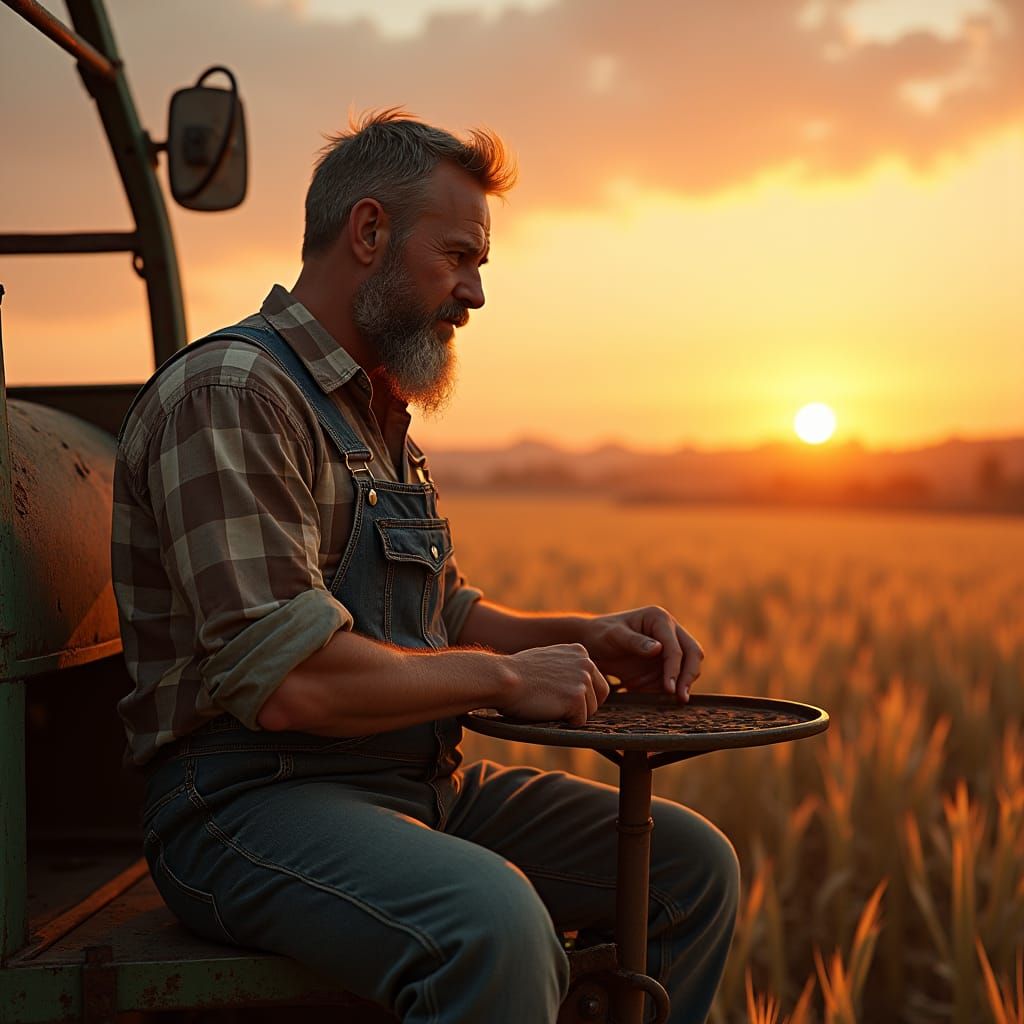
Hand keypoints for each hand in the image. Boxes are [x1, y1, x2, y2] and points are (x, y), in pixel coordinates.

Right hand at [499, 644, 610, 725]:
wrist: (503, 679)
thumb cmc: (518, 672)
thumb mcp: (549, 659)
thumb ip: (567, 667)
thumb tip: (578, 684)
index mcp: (580, 651)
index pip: (596, 680)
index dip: (579, 693)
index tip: (559, 693)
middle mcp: (586, 662)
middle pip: (600, 696)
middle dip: (582, 705)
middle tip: (557, 704)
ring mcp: (583, 679)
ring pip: (590, 711)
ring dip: (571, 714)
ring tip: (547, 702)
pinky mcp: (577, 697)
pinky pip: (579, 721)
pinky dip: (564, 722)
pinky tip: (547, 709)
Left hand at [578, 606, 703, 701]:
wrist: (593, 644)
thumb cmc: (601, 635)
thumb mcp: (613, 636)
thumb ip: (634, 642)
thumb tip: (658, 649)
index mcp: (659, 618)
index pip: (675, 646)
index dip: (674, 667)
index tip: (669, 687)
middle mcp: (669, 630)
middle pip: (693, 652)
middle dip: (689, 675)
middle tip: (680, 696)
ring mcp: (670, 647)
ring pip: (690, 665)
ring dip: (686, 682)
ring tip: (678, 700)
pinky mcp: (666, 663)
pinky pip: (678, 676)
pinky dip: (676, 687)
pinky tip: (668, 699)